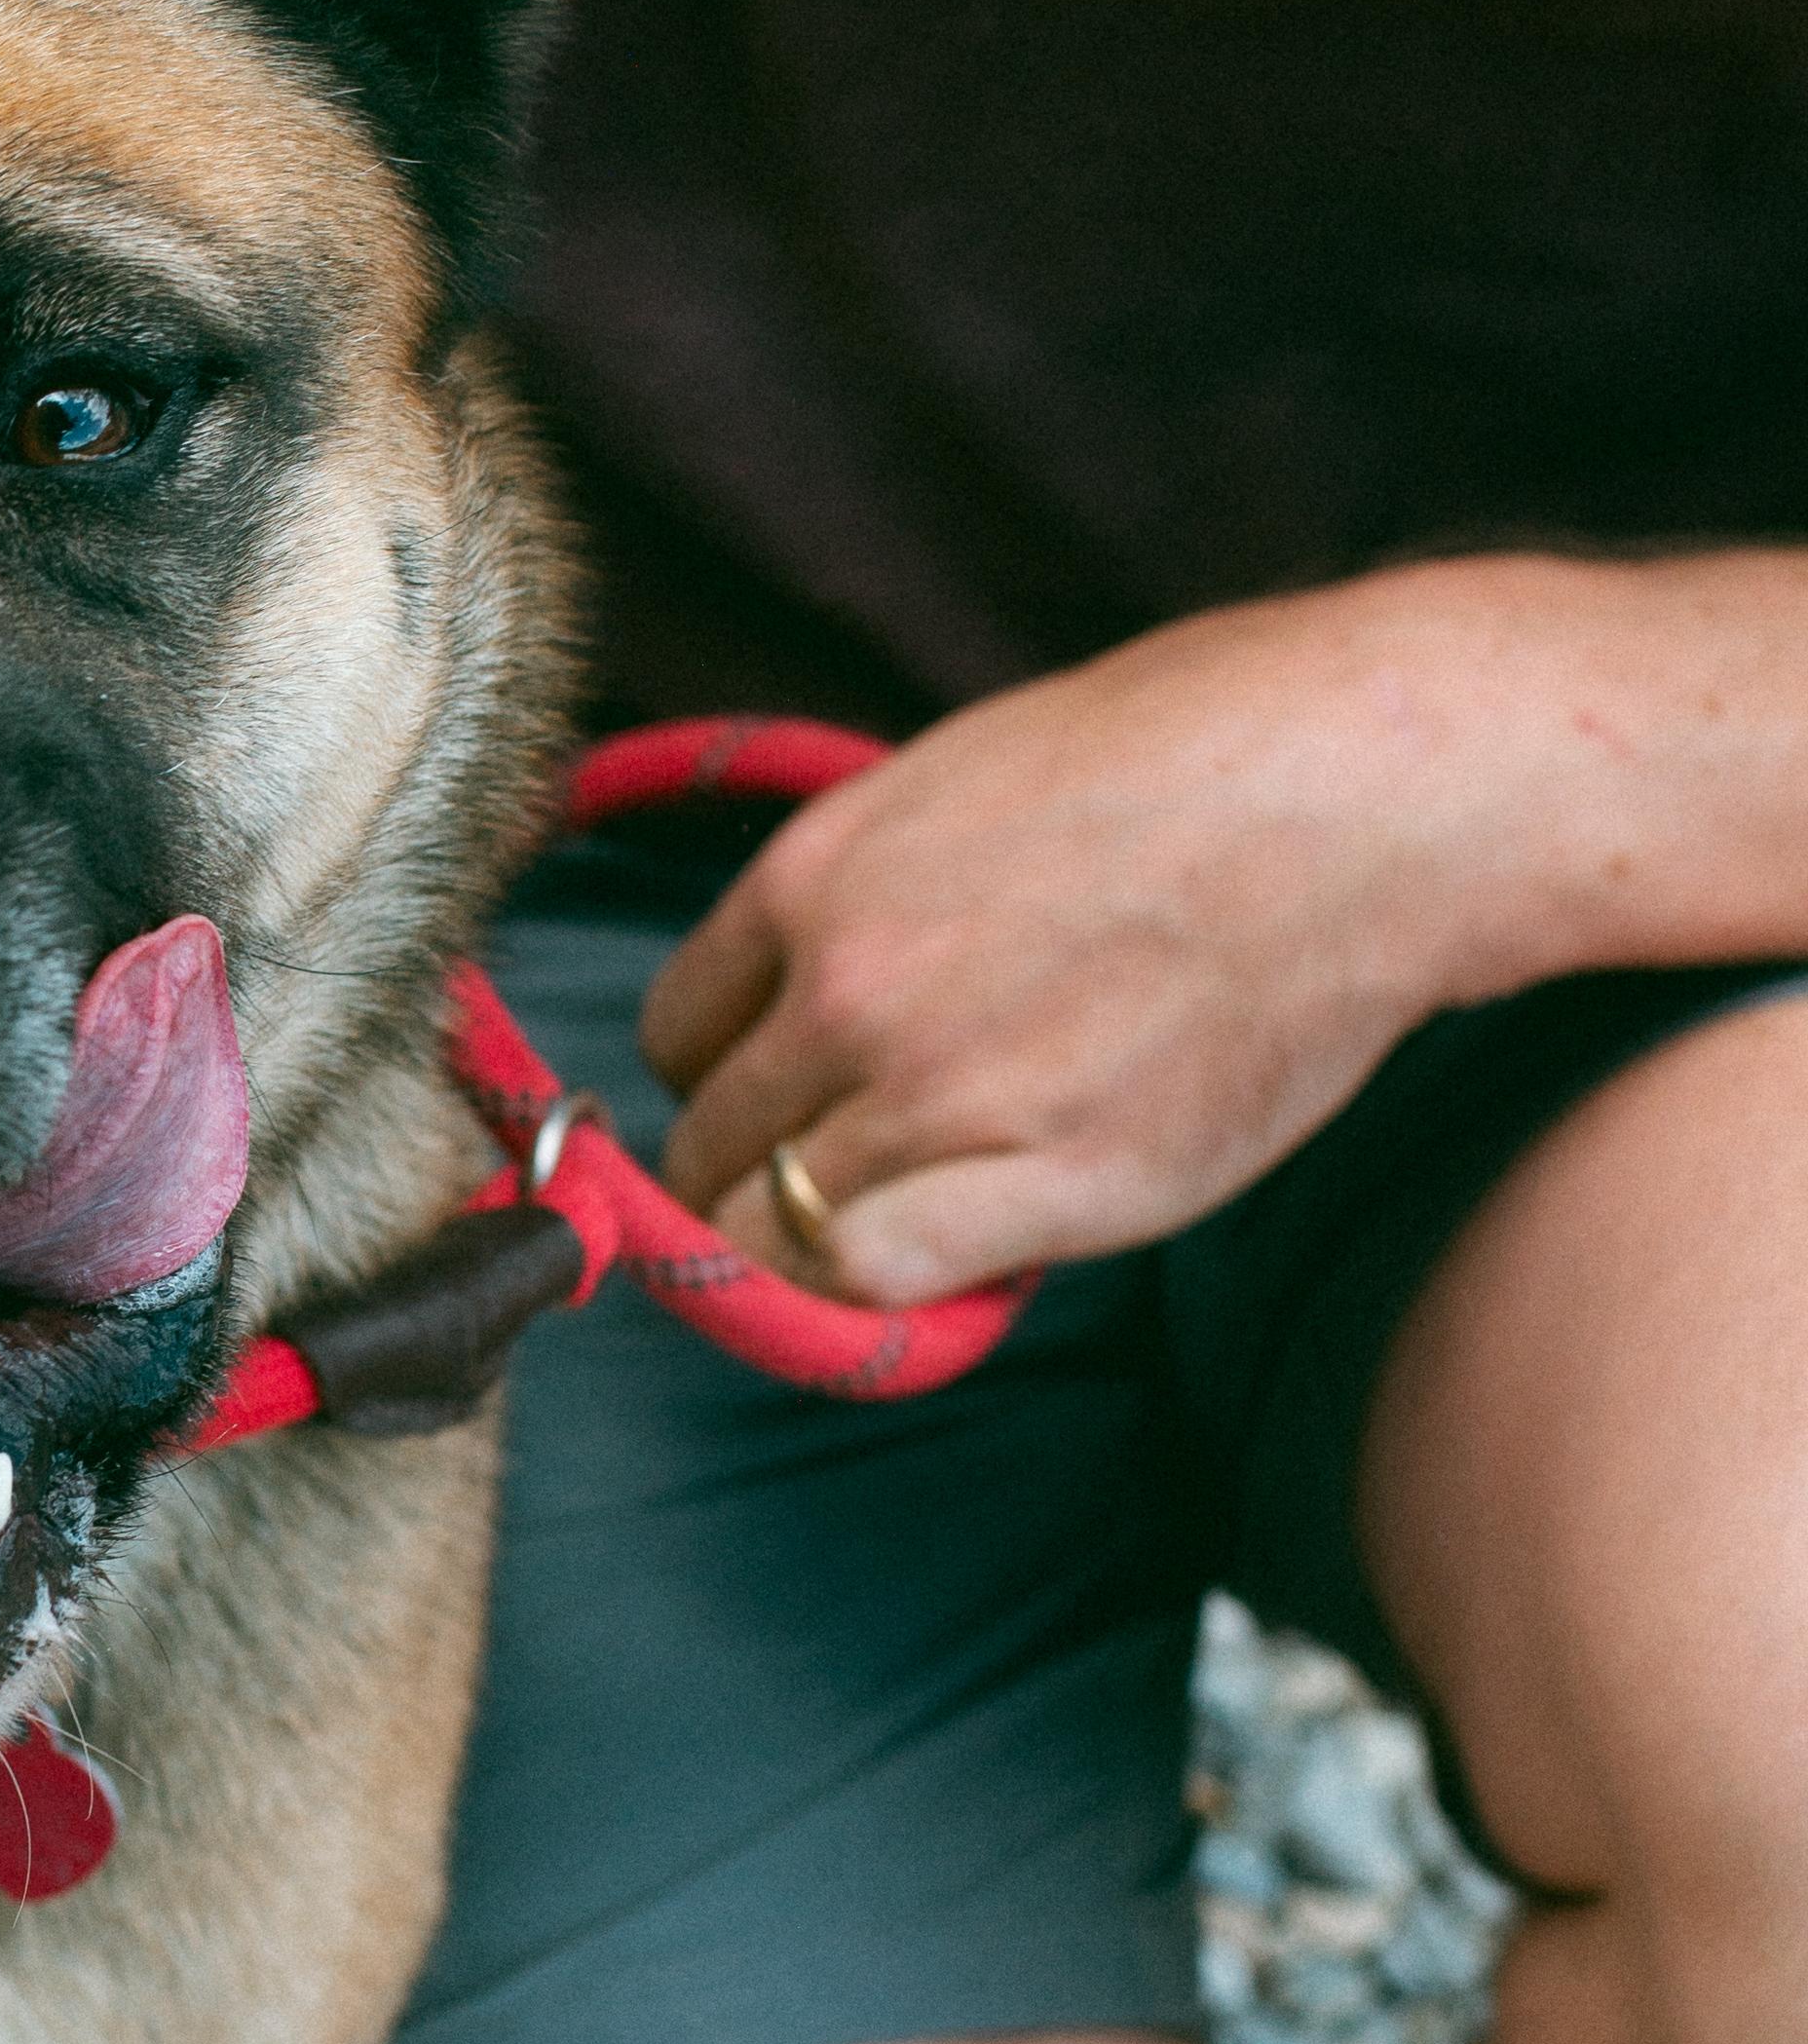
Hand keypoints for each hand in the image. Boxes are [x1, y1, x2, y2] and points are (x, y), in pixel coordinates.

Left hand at [638, 580, 1552, 1301]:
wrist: (1363, 793)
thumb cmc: (1197, 756)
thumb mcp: (969, 778)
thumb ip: (877, 891)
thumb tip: (823, 981)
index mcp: (819, 875)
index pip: (679, 1030)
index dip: (722, 1077)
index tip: (773, 1096)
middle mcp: (852, 990)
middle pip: (711, 1144)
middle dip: (751, 1172)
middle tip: (837, 1179)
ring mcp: (948, 1093)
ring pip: (771, 1227)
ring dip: (813, 1242)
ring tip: (897, 1221)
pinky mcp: (1062, 1183)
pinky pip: (878, 1278)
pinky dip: (886, 1288)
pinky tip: (948, 1260)